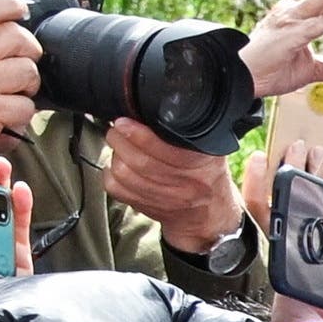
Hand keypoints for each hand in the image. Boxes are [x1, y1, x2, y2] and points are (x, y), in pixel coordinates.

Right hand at [0, 0, 45, 144]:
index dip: (11, 7)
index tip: (19, 10)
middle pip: (17, 37)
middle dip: (28, 51)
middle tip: (22, 60)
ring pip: (26, 72)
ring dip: (27, 84)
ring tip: (16, 90)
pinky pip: (23, 107)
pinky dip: (21, 114)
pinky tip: (8, 115)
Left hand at [98, 114, 246, 251]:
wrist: (209, 214)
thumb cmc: (207, 173)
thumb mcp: (211, 147)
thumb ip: (192, 130)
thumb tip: (158, 107)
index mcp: (203, 166)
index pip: (166, 153)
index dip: (140, 136)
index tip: (125, 122)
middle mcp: (186, 187)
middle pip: (140, 163)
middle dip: (121, 140)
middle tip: (117, 128)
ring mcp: (165, 200)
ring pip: (124, 175)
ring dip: (116, 154)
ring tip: (119, 143)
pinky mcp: (146, 208)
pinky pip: (116, 189)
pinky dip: (110, 173)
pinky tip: (119, 164)